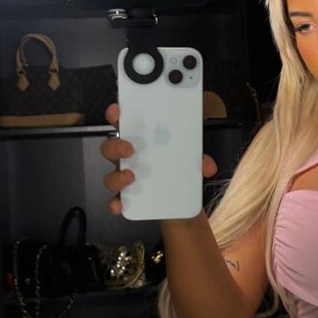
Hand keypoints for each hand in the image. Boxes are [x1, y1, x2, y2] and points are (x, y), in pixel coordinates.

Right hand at [100, 102, 217, 216]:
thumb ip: (199, 161)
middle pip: (110, 148)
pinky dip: (115, 203)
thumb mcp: (191, 161)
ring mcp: (125, 178)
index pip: (124, 123)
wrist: (181, 203)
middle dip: (115, 145)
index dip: (116, 115)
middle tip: (129, 148)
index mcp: (141, 141)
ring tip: (131, 176)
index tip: (117, 111)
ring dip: (117, 176)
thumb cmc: (178, 169)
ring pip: (110, 175)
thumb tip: (208, 166)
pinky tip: (119, 205)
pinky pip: (115, 201)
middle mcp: (128, 158)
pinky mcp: (127, 198)